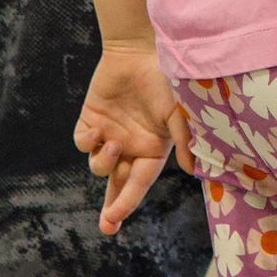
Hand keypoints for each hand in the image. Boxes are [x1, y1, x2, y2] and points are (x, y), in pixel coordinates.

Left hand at [74, 37, 194, 234]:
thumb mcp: (178, 111)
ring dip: (103, 162)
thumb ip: (184, 139)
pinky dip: (87, 143)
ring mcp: (110, 136)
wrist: (138, 49)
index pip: (138, 185)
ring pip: (99, 165)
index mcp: (152, 151)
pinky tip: (98, 131)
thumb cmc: (164, 79)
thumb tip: (193, 169)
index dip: (126, 203)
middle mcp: (131, 148)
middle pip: (117, 186)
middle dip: (111, 208)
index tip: (114, 220)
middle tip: (106, 226)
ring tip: (113, 143)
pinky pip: (83, 143)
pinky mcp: (92, 121)